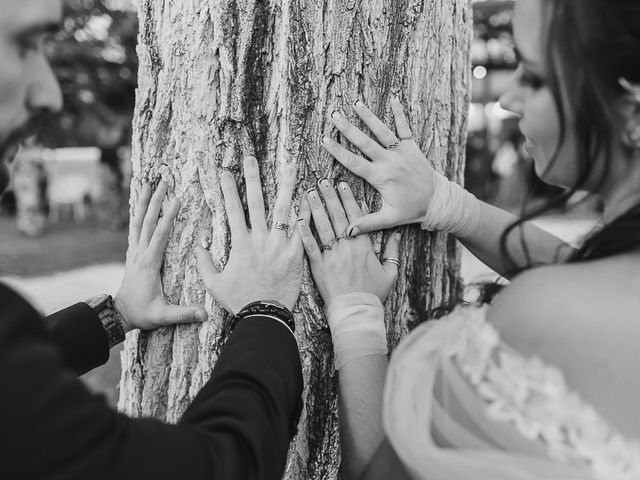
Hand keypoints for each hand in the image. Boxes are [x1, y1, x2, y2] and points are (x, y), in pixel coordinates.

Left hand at [115, 181, 207, 332]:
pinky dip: (138, 213)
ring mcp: (134, 252)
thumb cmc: (143, 314)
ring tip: (148, 183)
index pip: (160, 235)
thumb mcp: (163, 315)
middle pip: (148, 221)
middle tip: (164, 181)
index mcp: (149, 263)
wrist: (120, 314)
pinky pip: (135, 228)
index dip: (168, 217)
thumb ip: (183, 314)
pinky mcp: (133, 253)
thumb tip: (205, 314)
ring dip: (144, 201)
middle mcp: (140, 253)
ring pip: (138, 221)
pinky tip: (141, 204)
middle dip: (156, 200)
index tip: (176, 199)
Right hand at [195, 156, 303, 313]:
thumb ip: (204, 263)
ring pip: (282, 209)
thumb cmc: (239, 301)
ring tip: (290, 166)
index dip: (228, 188)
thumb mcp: (214, 283)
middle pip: (257, 201)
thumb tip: (198, 246)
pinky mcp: (296, 254)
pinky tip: (310, 196)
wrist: (265, 316)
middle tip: (251, 158)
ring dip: (285, 185)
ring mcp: (279, 245)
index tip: (225, 171)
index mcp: (240, 243)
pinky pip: (302, 229)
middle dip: (252, 177)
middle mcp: (260, 239)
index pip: (232, 208)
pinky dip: (306, 212)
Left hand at [297, 179, 400, 302]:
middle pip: (338, 217)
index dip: (348, 199)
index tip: (342, 184)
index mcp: (364, 246)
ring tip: (310, 192)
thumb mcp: (390, 272)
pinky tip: (298, 219)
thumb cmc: (373, 294)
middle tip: (323, 180)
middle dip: (330, 197)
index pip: (356, 217)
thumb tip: (397, 234)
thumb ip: (393, 251)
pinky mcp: (318, 267)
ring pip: (322, 227)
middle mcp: (347, 247)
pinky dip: (303, 233)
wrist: (357, 313)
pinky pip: (310, 246)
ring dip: (315, 208)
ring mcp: (332, 256)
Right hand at [321, 97, 434, 234]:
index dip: (338, 152)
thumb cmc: (412, 210)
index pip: (354, 163)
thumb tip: (347, 232)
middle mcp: (389, 161)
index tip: (325, 140)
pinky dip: (400, 113)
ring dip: (369, 117)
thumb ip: (367, 223)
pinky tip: (394, 98)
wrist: (438, 201)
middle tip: (334, 115)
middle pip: (365, 142)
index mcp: (380, 177)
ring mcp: (402, 152)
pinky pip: (405, 128)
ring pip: (383, 131)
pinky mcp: (413, 147)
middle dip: (348, 129)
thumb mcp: (389, 219)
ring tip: (356, 103)